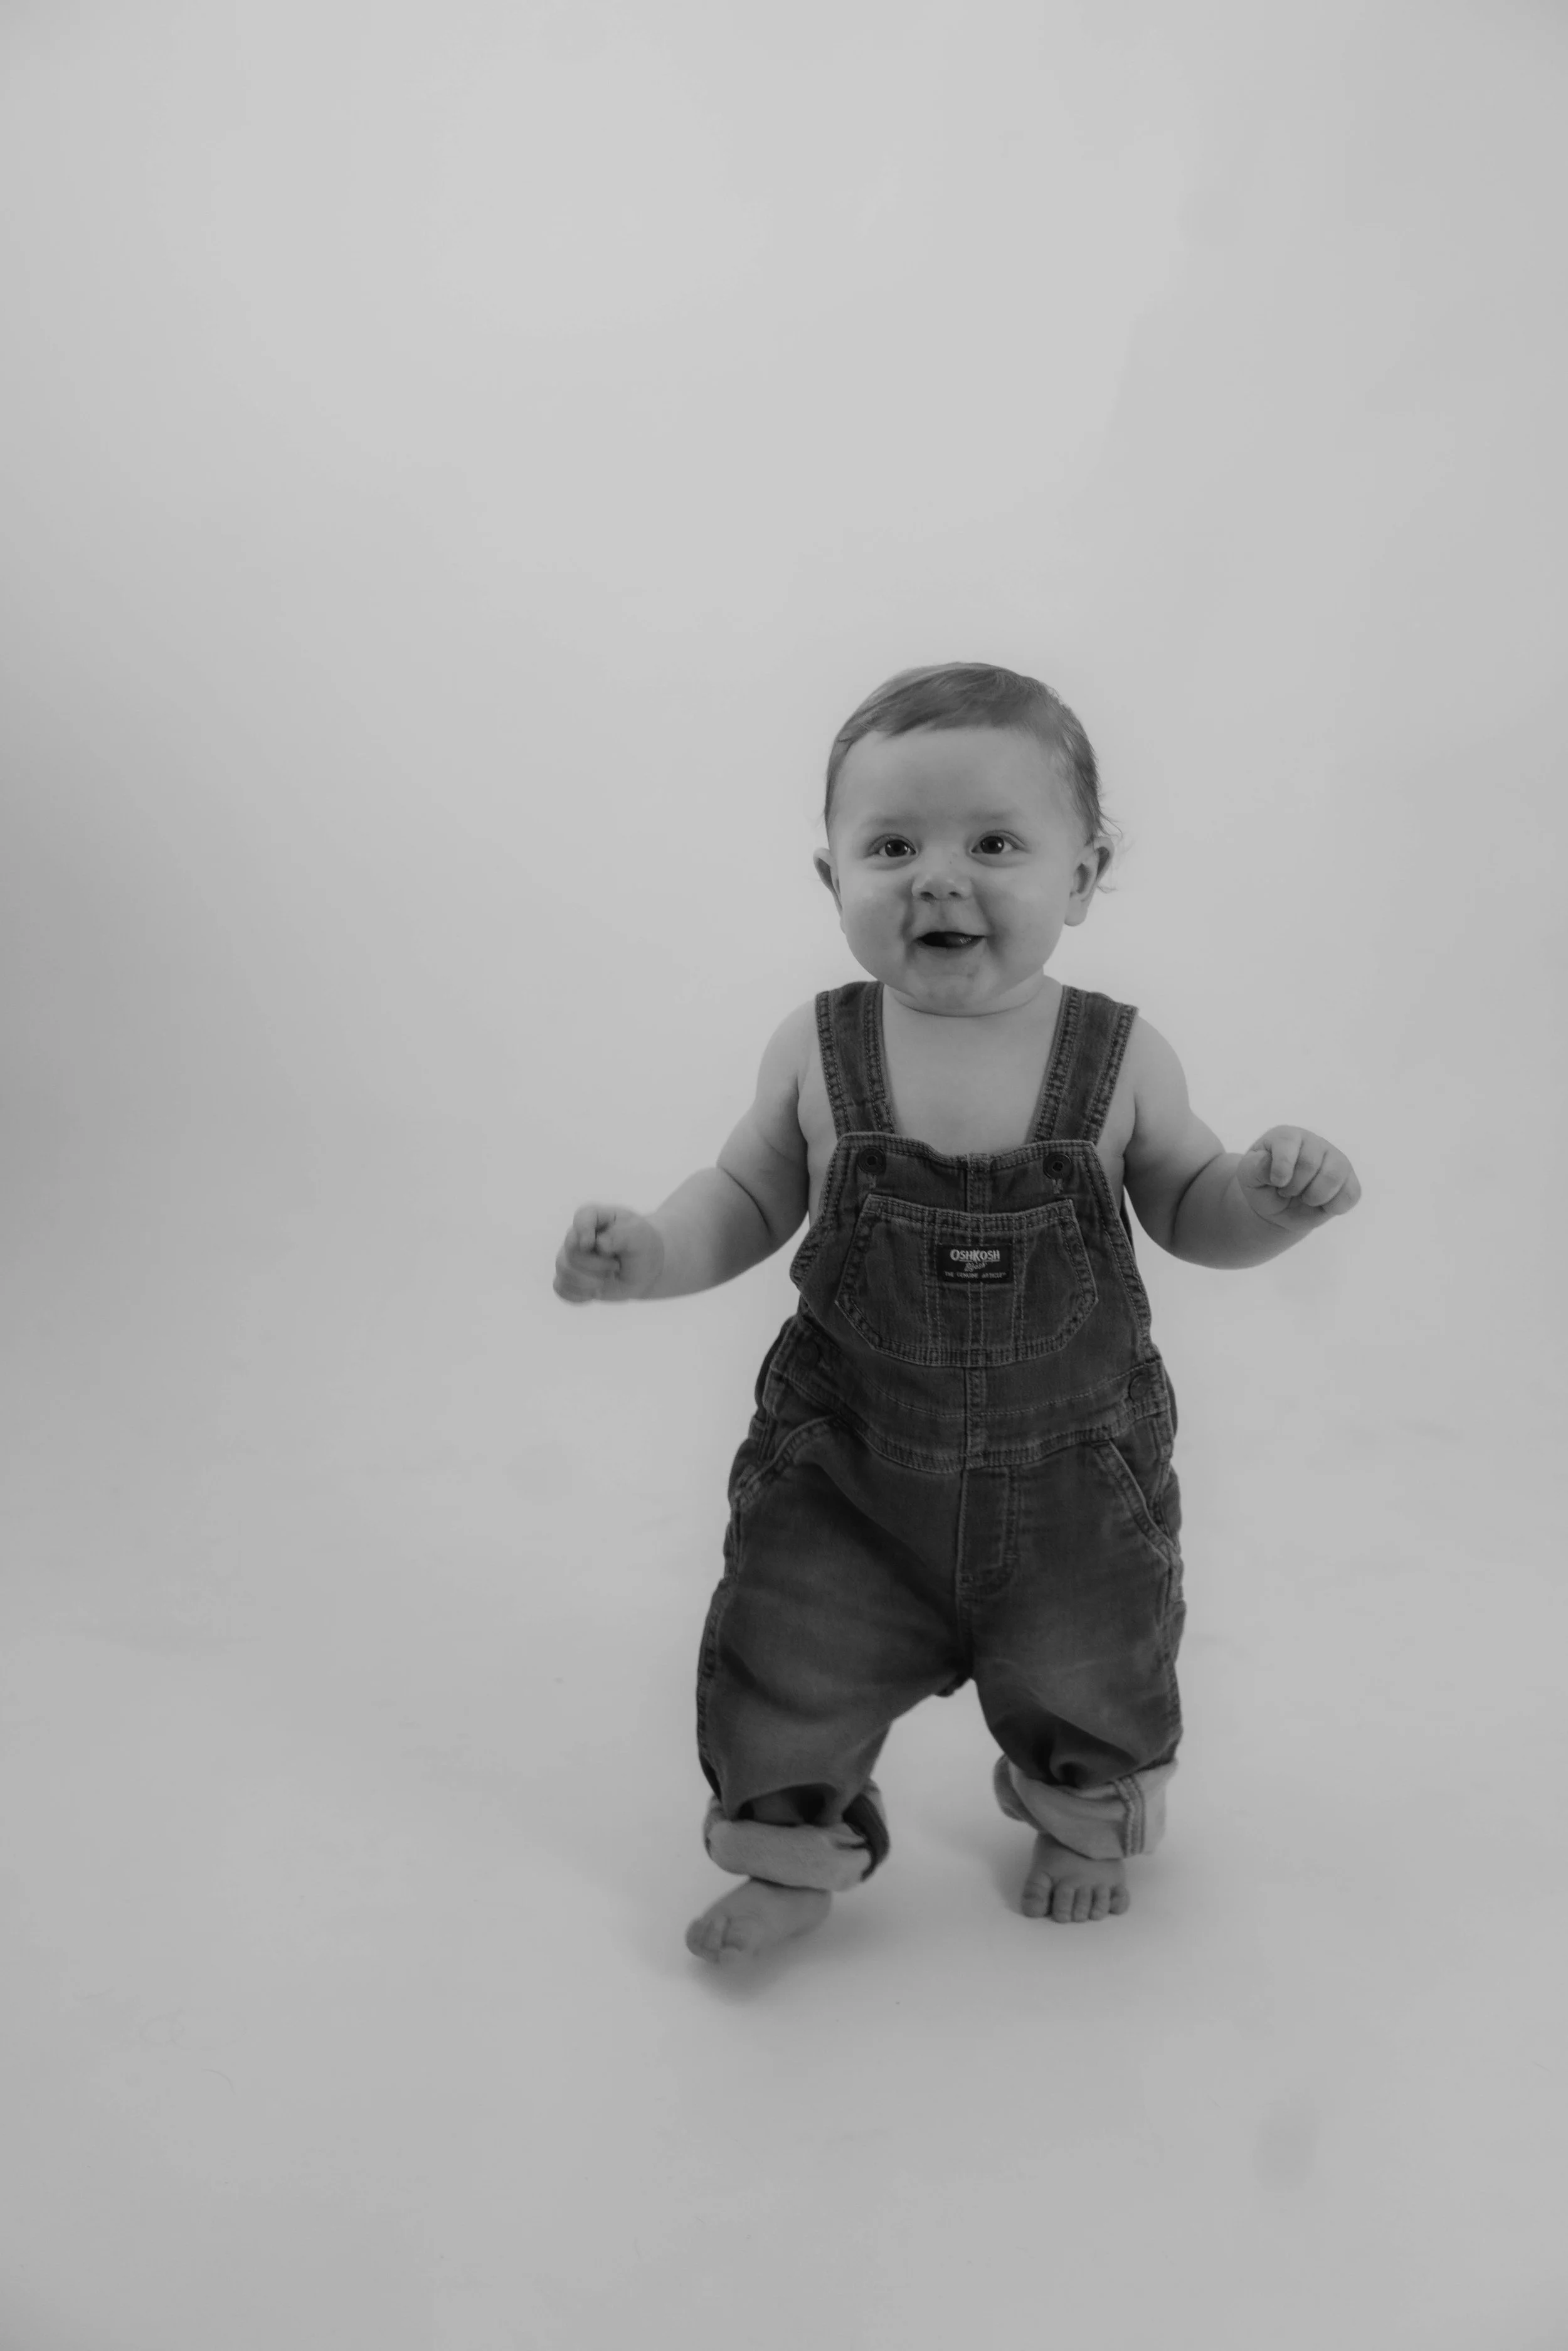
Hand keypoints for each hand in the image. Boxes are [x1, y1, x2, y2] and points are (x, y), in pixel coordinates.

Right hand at [554, 1201, 665, 1303]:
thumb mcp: (639, 1235)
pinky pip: (561, 1288)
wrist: (644, 1267)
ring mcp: (571, 1257)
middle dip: (596, 1265)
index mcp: (594, 1217)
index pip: (581, 1218)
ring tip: (608, 1278)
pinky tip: (594, 1292)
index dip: (584, 1231)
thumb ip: (621, 1235)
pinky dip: (578, 1294)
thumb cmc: (641, 1246)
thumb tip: (598, 1245)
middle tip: (616, 1266)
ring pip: (564, 1271)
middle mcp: (578, 1235)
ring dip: (589, 1281)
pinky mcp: (569, 1278)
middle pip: (571, 1251)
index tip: (593, 1244)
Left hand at [1237, 1127, 1360, 1228]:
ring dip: (1314, 1197)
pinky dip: (1334, 1206)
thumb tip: (1267, 1160)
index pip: (1288, 1144)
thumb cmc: (1262, 1186)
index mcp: (1287, 1136)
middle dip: (1294, 1187)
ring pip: (1334, 1177)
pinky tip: (1320, 1204)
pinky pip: (1351, 1194)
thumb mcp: (1247, 1177)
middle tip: (1286, 1191)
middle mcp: (1314, 1143)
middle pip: (1310, 1164)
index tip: (1276, 1182)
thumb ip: (1253, 1167)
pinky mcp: (1349, 1180)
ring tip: (1304, 1197)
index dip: (1281, 1169)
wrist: (1278, 1208)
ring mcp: (1335, 1160)